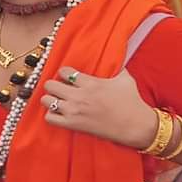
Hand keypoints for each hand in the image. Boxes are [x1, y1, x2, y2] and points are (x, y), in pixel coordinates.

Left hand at [40, 67, 158, 149]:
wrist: (135, 125)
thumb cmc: (131, 102)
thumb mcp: (125, 78)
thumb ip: (116, 66)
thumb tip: (116, 56)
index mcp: (90, 82)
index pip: (64, 71)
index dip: (64, 73)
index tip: (68, 76)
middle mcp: (79, 95)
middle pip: (51, 84)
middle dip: (53, 85)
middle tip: (59, 88)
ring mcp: (75, 111)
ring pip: (47, 100)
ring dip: (50, 99)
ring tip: (57, 100)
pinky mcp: (74, 125)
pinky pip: (50, 118)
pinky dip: (51, 115)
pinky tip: (59, 113)